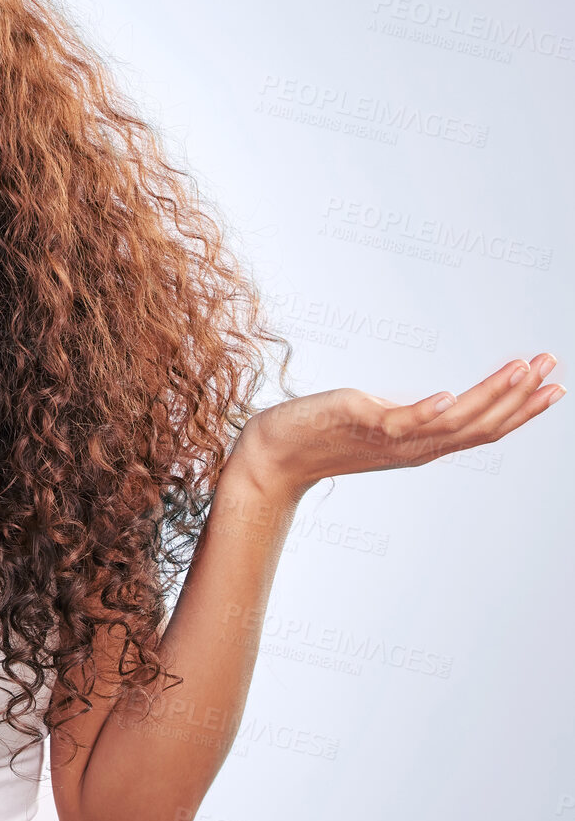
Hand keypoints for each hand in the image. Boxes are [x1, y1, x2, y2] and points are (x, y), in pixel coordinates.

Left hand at [235, 353, 563, 497]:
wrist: (274, 453)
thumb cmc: (320, 433)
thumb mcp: (376, 421)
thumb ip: (408, 415)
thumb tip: (436, 401)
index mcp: (422, 443)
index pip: (484, 428)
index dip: (523, 410)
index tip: (555, 385)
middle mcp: (414, 446)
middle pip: (481, 425)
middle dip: (521, 397)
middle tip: (553, 366)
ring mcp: (390, 438)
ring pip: (453, 422)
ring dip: (491, 395)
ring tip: (521, 369)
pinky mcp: (362, 424)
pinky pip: (402, 422)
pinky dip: (429, 411)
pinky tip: (452, 395)